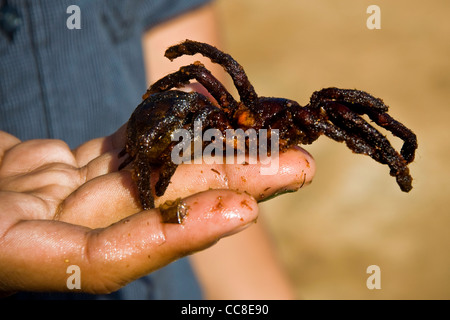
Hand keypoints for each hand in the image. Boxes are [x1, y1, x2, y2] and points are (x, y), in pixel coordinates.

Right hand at [0, 127, 313, 293]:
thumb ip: (15, 232)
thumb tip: (91, 209)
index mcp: (20, 258)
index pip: (107, 257)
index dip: (172, 233)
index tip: (239, 211)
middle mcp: (56, 232)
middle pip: (156, 205)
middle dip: (229, 184)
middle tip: (297, 167)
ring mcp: (66, 199)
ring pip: (154, 172)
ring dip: (217, 156)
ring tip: (277, 142)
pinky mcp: (68, 171)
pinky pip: (129, 151)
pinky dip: (169, 138)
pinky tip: (215, 127)